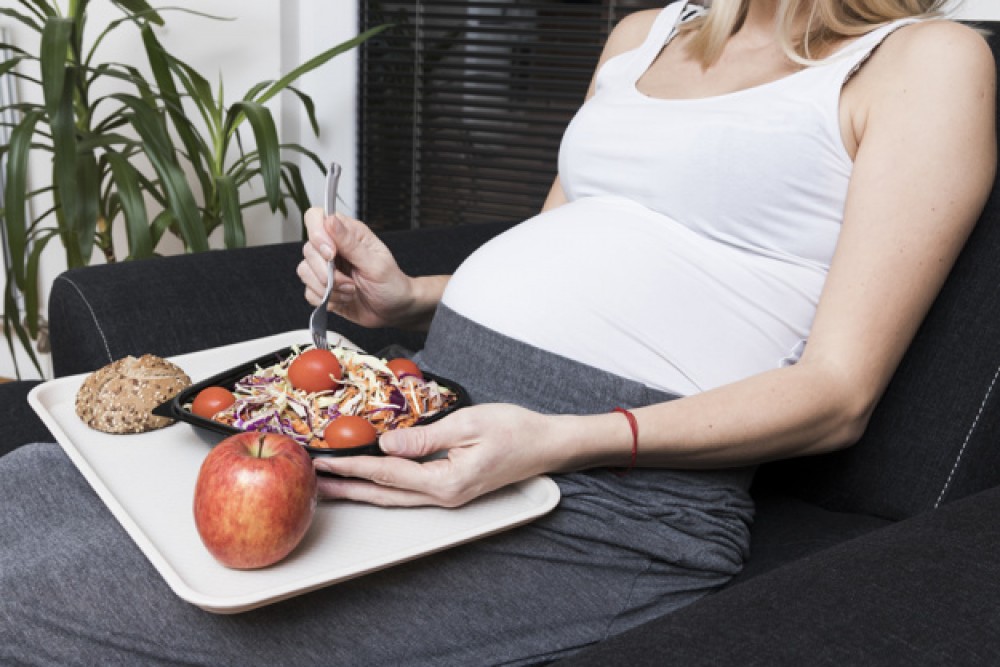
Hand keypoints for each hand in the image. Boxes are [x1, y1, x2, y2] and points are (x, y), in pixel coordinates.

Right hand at [297, 207, 413, 328]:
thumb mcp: (375, 263)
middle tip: (349, 282)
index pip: (317, 217)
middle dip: (326, 271)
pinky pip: (309, 291)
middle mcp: (334, 248)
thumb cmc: (392, 284)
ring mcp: (327, 268)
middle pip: (308, 249)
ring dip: (328, 288)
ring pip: (305, 271)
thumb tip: (330, 220)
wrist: (395, 310)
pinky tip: (344, 299)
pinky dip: (325, 299)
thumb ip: (350, 243)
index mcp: (349, 234)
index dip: (317, 234)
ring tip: (350, 291)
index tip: (331, 254)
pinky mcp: (322, 287)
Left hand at [313, 404, 561, 507]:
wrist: (546, 444)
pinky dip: (382, 485)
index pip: (387, 474)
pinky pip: (407, 490)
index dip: (352, 467)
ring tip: (332, 486)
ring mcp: (446, 496)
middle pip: (383, 494)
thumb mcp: (468, 425)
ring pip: (393, 496)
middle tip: (314, 483)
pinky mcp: (449, 488)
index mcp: (446, 483)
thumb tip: (386, 446)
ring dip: (360, 490)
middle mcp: (443, 496)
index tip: (326, 461)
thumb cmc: (515, 430)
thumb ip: (424, 438)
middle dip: (347, 488)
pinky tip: (369, 480)